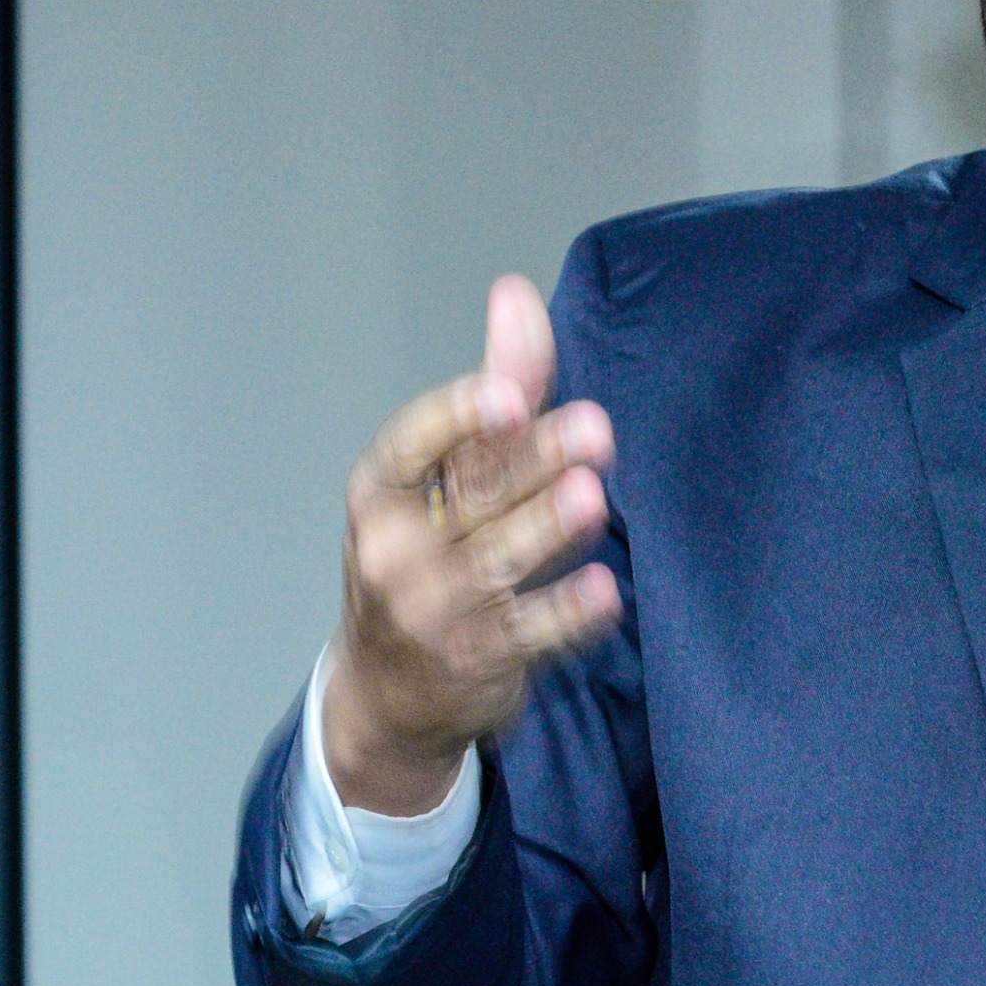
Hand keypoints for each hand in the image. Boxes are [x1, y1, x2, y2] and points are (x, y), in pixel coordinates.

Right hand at [325, 275, 621, 812]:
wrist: (390, 692)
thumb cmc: (426, 553)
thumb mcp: (444, 472)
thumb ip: (496, 384)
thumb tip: (516, 293)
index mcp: (381, 490)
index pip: (410, 444)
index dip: (455, 416)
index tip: (506, 394)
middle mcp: (395, 548)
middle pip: (473, 496)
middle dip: (534, 461)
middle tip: (593, 428)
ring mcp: (432, 610)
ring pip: (496, 563)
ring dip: (546, 530)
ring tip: (592, 499)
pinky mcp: (477, 659)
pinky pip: (528, 635)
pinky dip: (566, 617)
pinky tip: (604, 595)